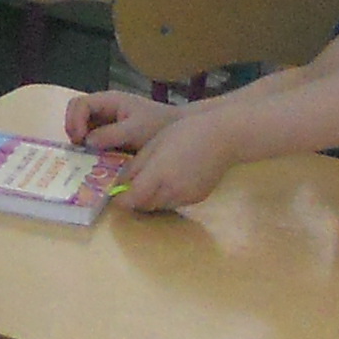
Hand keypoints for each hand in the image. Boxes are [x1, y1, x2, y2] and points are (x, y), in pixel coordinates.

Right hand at [65, 88, 186, 153]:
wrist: (180, 132)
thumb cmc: (159, 125)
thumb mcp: (136, 129)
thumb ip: (112, 134)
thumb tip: (86, 142)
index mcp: (109, 101)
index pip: (80, 104)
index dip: (74, 121)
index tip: (79, 141)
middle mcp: (104, 110)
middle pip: (76, 116)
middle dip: (74, 133)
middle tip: (77, 153)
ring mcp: (107, 124)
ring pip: (83, 131)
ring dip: (81, 145)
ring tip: (85, 161)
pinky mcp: (111, 138)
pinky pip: (94, 143)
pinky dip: (91, 152)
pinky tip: (96, 164)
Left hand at [120, 108, 239, 215]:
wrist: (224, 137)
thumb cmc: (186, 132)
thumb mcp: (155, 144)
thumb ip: (136, 166)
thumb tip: (121, 182)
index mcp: (159, 174)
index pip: (132, 199)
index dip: (121, 201)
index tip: (114, 196)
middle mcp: (172, 190)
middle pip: (145, 206)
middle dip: (134, 201)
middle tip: (128, 190)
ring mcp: (187, 197)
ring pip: (160, 206)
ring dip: (150, 200)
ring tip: (147, 185)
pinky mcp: (198, 199)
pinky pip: (175, 203)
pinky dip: (166, 198)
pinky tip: (168, 183)